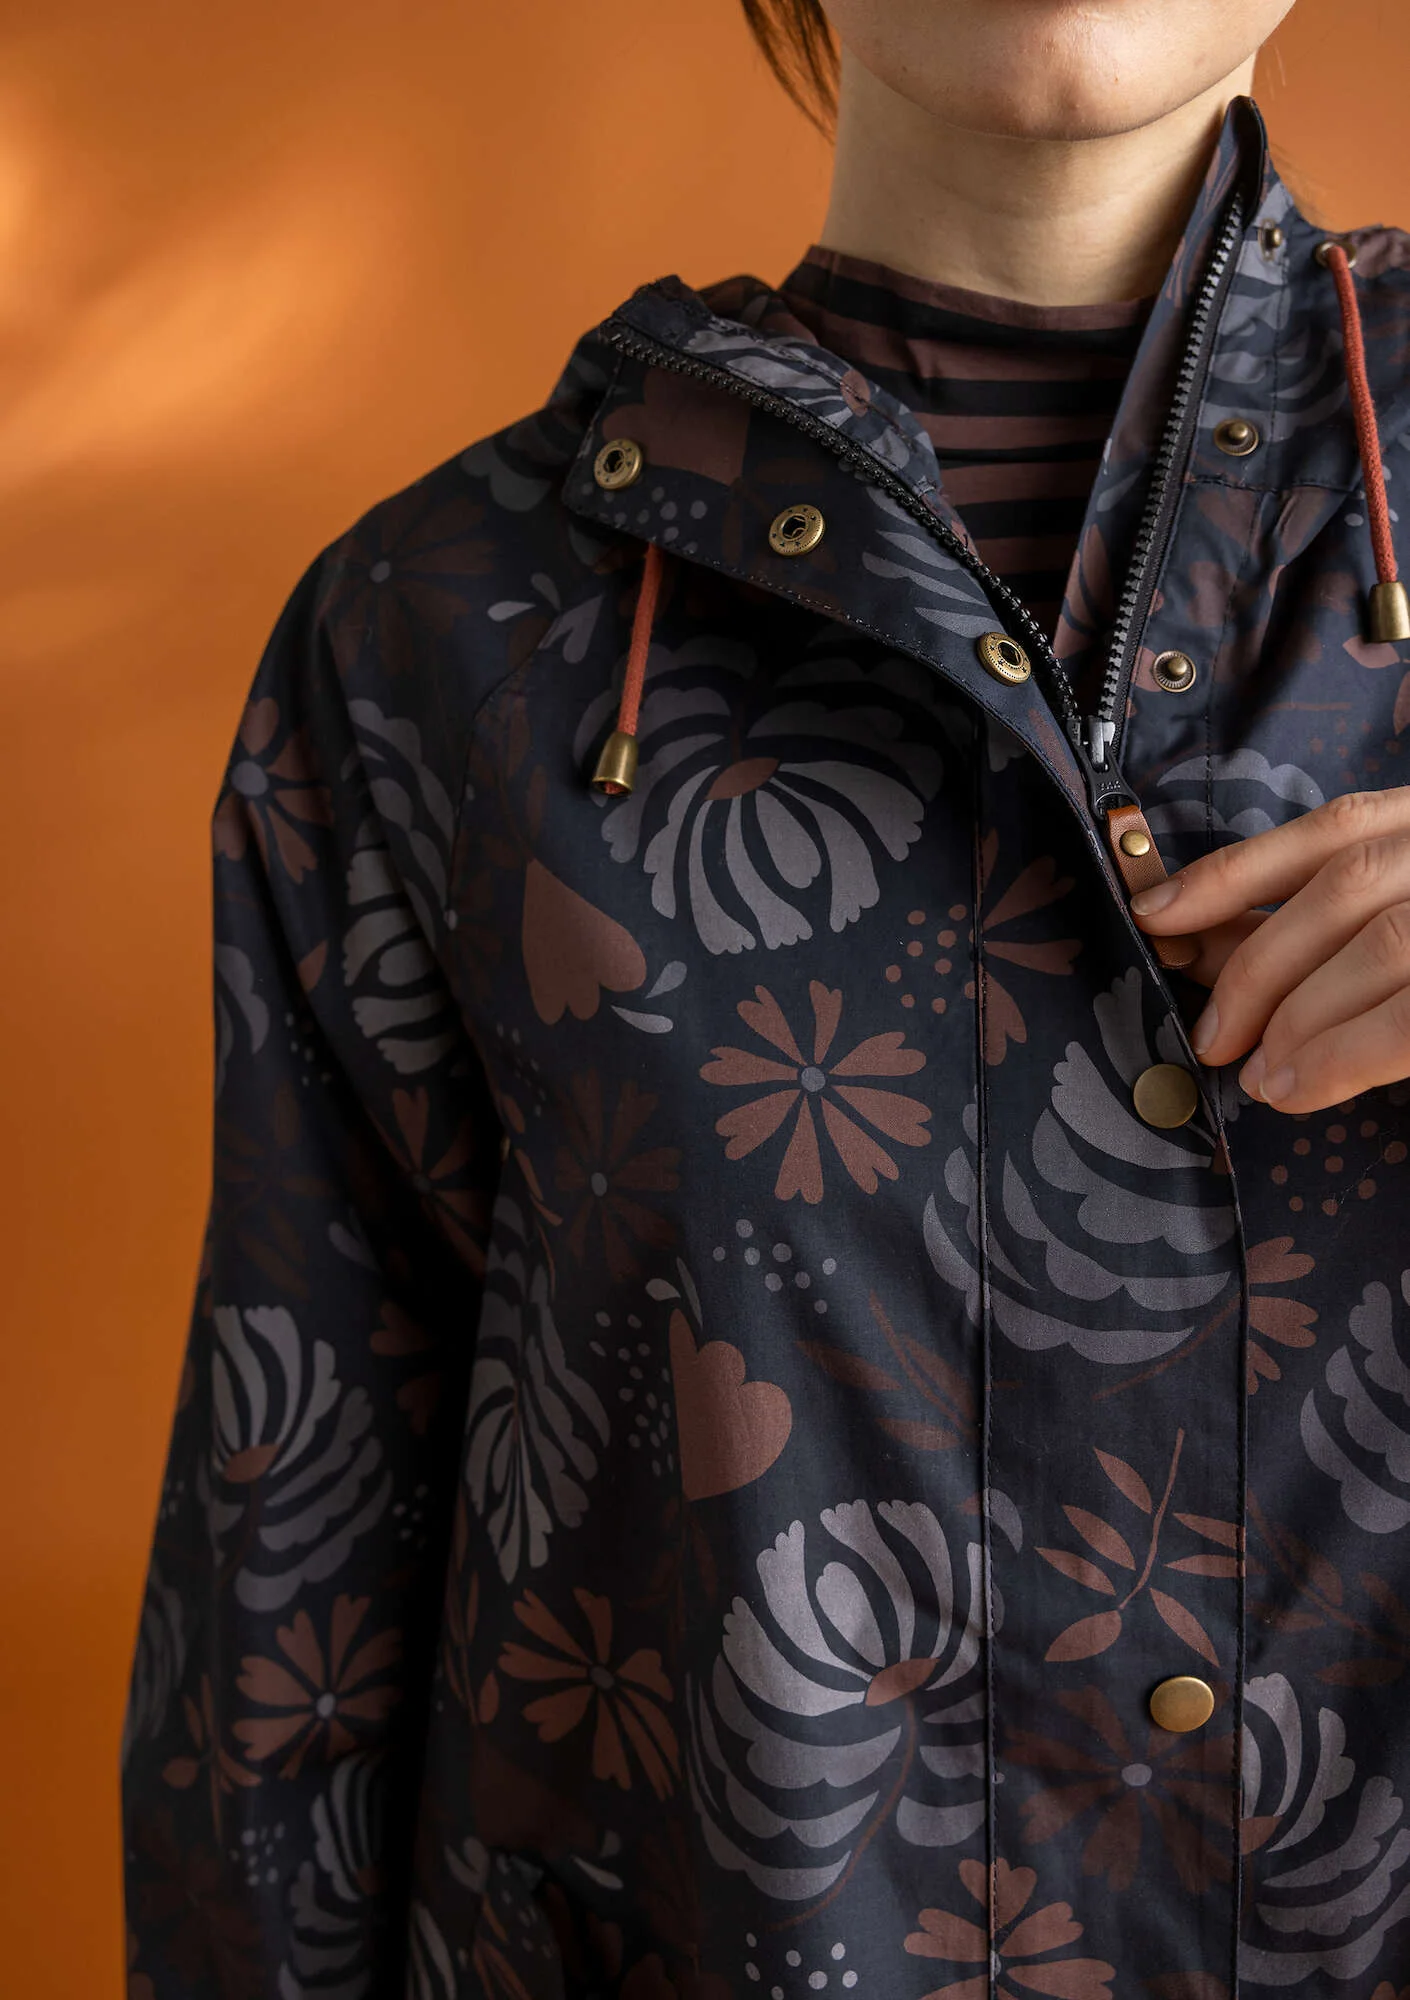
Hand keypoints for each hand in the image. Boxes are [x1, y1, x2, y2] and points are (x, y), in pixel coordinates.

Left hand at [1129, 789, 1409, 1112]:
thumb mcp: (1392, 915)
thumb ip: (1314, 926)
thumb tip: (1201, 946)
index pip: (1330, 829)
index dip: (1231, 873)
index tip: (1153, 914)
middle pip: (1344, 886)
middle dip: (1257, 967)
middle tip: (1210, 1038)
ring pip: (1379, 946)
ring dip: (1296, 1019)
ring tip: (1256, 1079)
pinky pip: (1406, 1020)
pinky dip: (1340, 1059)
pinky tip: (1295, 1090)